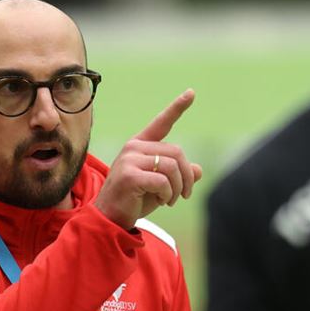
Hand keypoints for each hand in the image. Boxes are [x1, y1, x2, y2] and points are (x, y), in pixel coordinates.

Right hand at [95, 89, 203, 229]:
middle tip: (185, 194)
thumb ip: (178, 175)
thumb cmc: (135, 200)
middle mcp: (134, 148)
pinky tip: (161, 201)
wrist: (111, 218)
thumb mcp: (161, 186)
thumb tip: (198, 170)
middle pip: (177, 152)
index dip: (178, 107)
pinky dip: (168, 194)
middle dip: (186, 176)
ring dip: (178, 188)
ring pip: (172, 167)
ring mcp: (129, 160)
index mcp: (140, 145)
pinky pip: (163, 181)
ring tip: (170, 200)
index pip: (162, 123)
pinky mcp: (130, 175)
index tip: (191, 93)